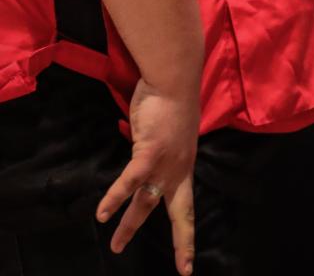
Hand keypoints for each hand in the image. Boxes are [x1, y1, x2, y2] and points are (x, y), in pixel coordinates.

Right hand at [97, 78, 199, 275]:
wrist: (174, 79)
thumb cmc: (170, 102)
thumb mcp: (170, 135)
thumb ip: (159, 153)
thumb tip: (144, 162)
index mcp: (185, 166)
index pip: (187, 206)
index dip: (188, 235)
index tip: (189, 264)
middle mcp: (179, 169)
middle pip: (179, 212)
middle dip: (180, 242)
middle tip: (182, 269)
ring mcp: (166, 161)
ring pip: (147, 202)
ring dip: (128, 225)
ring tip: (114, 246)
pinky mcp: (151, 151)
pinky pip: (131, 180)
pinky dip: (115, 197)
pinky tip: (102, 213)